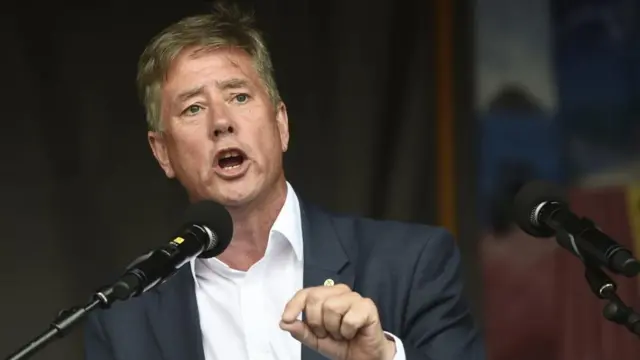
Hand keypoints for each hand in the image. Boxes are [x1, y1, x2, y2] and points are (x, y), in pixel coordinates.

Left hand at [279, 283, 395, 359]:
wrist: (363, 356)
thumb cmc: (341, 344)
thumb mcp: (315, 340)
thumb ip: (301, 331)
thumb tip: (285, 322)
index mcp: (326, 296)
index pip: (306, 293)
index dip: (294, 305)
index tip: (287, 319)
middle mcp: (340, 292)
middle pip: (316, 298)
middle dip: (316, 322)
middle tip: (327, 333)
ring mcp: (354, 297)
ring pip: (332, 307)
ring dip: (333, 328)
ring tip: (340, 333)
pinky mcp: (368, 306)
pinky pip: (349, 318)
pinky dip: (347, 331)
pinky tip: (352, 333)